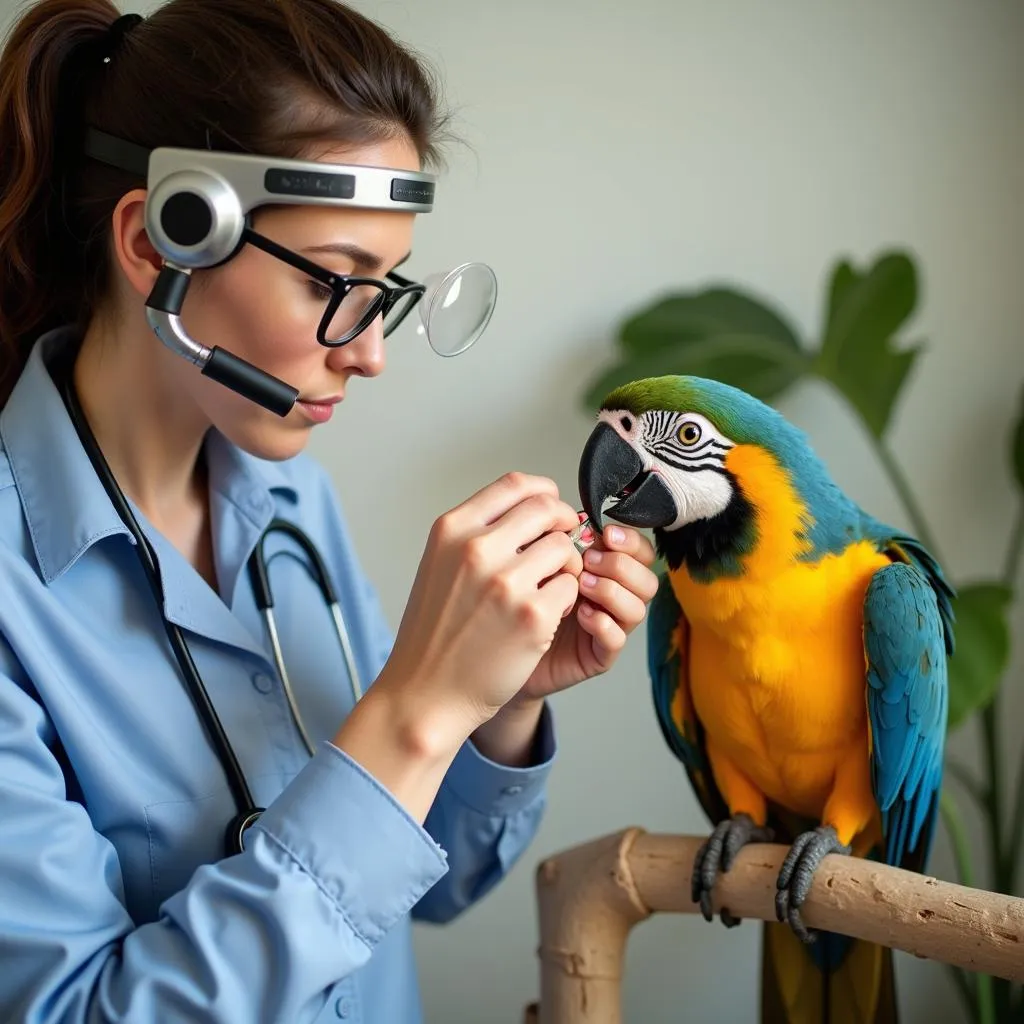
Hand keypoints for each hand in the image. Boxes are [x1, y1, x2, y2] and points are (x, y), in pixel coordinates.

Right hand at [376, 472, 582, 748]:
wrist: (425, 692)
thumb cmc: (434, 632)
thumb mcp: (440, 564)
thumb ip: (478, 532)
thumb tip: (532, 508)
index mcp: (452, 530)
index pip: (514, 484)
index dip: (544, 492)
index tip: (552, 506)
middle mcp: (477, 549)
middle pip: (548, 509)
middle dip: (564, 524)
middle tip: (562, 546)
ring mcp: (506, 582)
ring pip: (565, 548)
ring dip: (565, 566)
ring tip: (546, 589)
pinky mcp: (532, 616)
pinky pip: (571, 587)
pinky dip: (566, 600)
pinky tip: (545, 616)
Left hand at [516, 522, 657, 700]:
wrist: (503, 643)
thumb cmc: (522, 599)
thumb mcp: (543, 561)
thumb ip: (565, 542)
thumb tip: (579, 518)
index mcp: (607, 570)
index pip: (641, 552)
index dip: (631, 541)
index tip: (607, 533)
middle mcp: (615, 598)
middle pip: (648, 580)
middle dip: (621, 566)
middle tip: (589, 561)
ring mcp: (610, 627)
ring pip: (638, 609)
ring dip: (612, 592)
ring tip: (581, 586)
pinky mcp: (598, 655)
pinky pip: (617, 640)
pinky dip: (604, 625)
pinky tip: (581, 615)